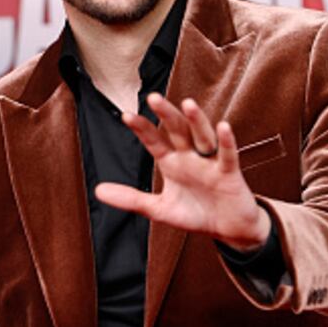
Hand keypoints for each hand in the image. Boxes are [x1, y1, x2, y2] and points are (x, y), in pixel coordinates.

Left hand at [93, 92, 270, 250]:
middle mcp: (190, 157)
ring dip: (196, 121)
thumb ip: (131, 199)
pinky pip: (227, 155)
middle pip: (178, 131)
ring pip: (202, 136)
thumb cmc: (196, 213)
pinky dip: (226, 141)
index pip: (154, 141)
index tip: (126, 116)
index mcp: (172, 162)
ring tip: (187, 104)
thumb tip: (98, 190)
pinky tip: (222, 126)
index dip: (142, 129)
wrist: (228, 229)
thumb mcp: (159, 208)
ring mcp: (210, 163)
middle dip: (167, 115)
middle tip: (153, 98)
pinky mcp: (229, 173)